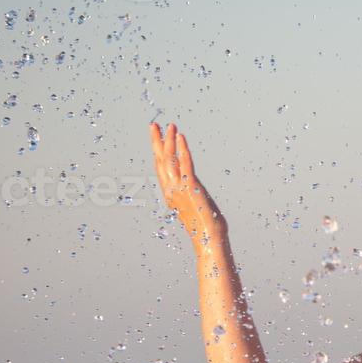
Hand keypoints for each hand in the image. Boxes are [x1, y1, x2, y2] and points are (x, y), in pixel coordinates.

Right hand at [150, 121, 226, 248]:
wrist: (208, 237)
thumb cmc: (204, 226)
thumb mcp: (192, 207)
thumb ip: (188, 195)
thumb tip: (192, 189)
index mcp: (169, 194)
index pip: (160, 167)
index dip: (157, 151)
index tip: (157, 137)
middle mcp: (170, 189)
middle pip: (160, 160)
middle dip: (156, 141)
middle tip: (153, 125)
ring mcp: (179, 187)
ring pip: (169, 158)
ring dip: (169, 140)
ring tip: (170, 126)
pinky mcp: (190, 186)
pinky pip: (185, 163)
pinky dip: (182, 148)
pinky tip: (181, 137)